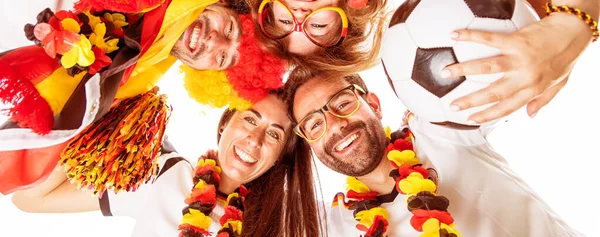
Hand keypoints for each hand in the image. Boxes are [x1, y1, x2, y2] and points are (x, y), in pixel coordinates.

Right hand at [442, 13, 592, 122]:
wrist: (574, 32)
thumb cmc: (566, 58)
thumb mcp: (558, 84)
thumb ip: (542, 100)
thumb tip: (529, 116)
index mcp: (532, 89)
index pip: (506, 108)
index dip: (487, 116)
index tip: (470, 120)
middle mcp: (524, 77)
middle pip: (492, 92)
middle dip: (470, 101)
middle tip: (452, 105)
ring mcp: (519, 58)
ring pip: (487, 67)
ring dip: (463, 70)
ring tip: (446, 73)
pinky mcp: (516, 40)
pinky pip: (490, 39)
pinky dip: (471, 36)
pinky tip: (455, 35)